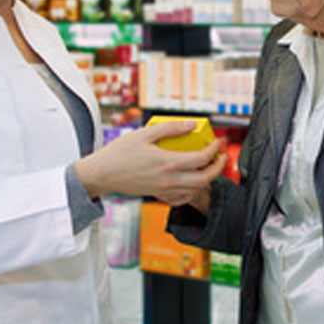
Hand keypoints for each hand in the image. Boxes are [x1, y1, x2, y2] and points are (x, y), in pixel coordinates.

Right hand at [75, 120, 226, 201]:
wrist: (102, 174)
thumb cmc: (120, 153)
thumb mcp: (144, 133)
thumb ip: (170, 129)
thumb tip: (191, 124)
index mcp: (167, 162)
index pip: (201, 158)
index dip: (214, 149)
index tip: (218, 142)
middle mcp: (169, 180)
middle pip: (205, 179)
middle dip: (218, 168)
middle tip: (221, 158)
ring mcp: (164, 190)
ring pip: (196, 191)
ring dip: (207, 179)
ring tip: (208, 166)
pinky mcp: (158, 196)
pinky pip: (182, 199)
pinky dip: (192, 192)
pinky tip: (191, 181)